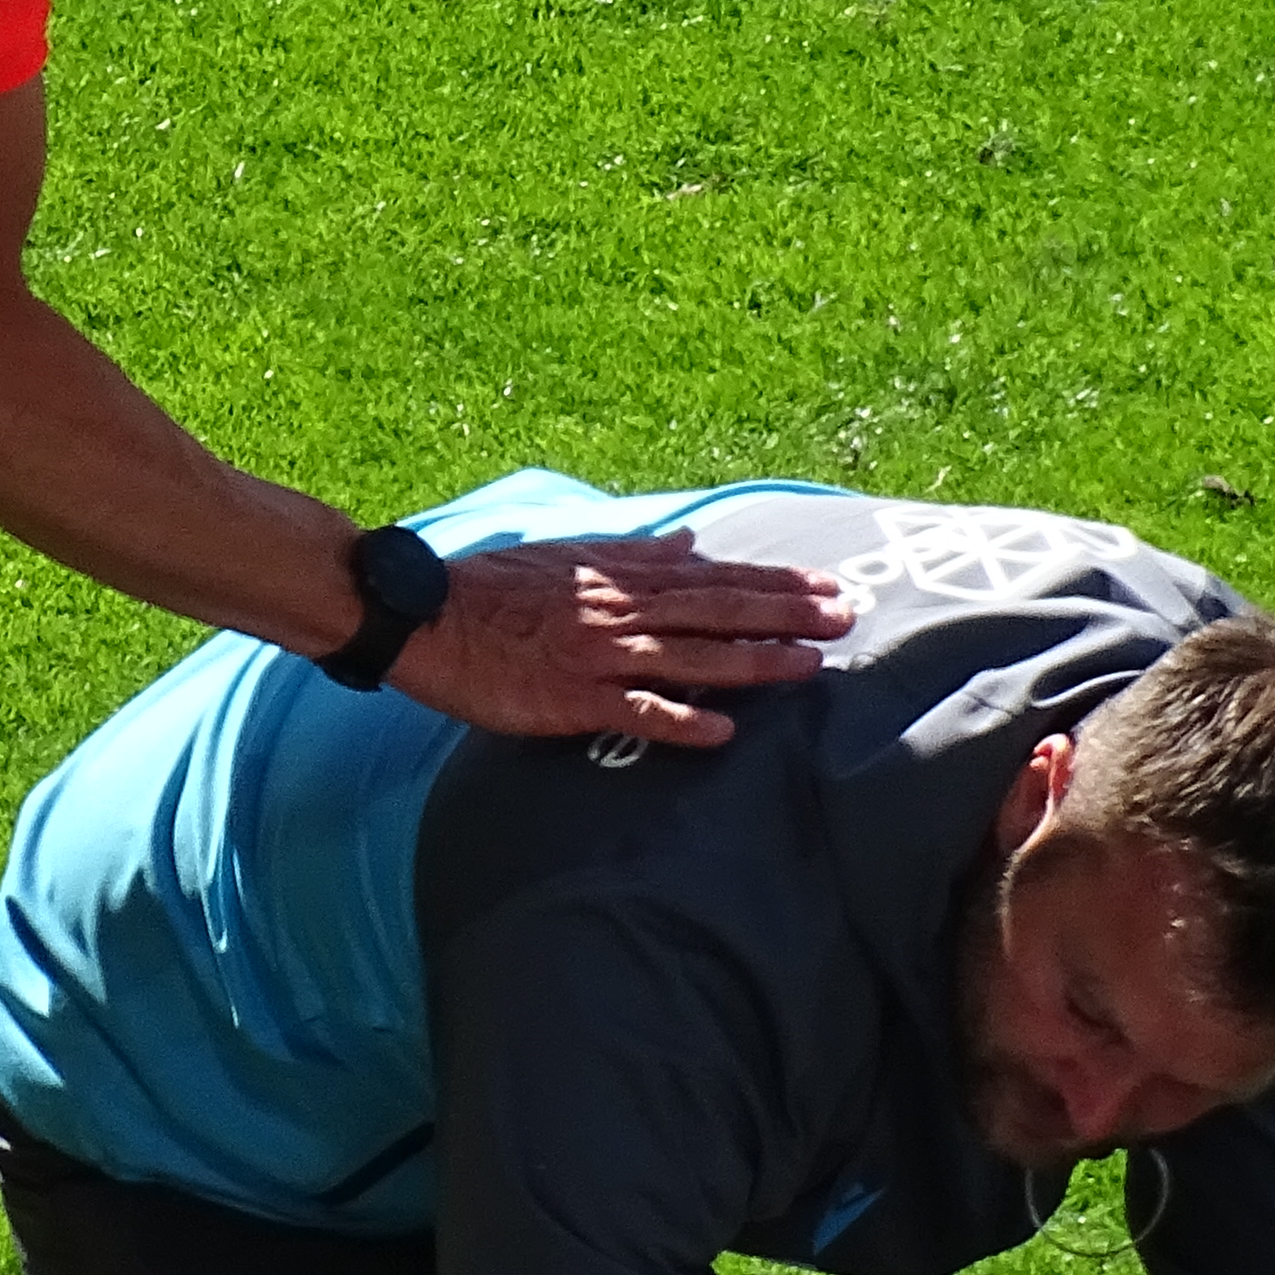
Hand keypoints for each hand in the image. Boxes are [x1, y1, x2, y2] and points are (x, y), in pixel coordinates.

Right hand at [385, 538, 854, 749]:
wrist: (428, 615)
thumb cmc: (496, 589)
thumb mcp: (573, 554)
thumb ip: (637, 552)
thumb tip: (694, 542)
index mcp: (624, 577)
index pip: (716, 578)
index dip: (776, 585)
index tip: (828, 587)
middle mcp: (623, 612)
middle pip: (719, 611)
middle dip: (787, 616)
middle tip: (847, 618)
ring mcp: (600, 656)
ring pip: (692, 657)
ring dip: (753, 663)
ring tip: (809, 668)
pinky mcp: (572, 699)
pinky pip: (635, 712)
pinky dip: (679, 720)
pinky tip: (722, 732)